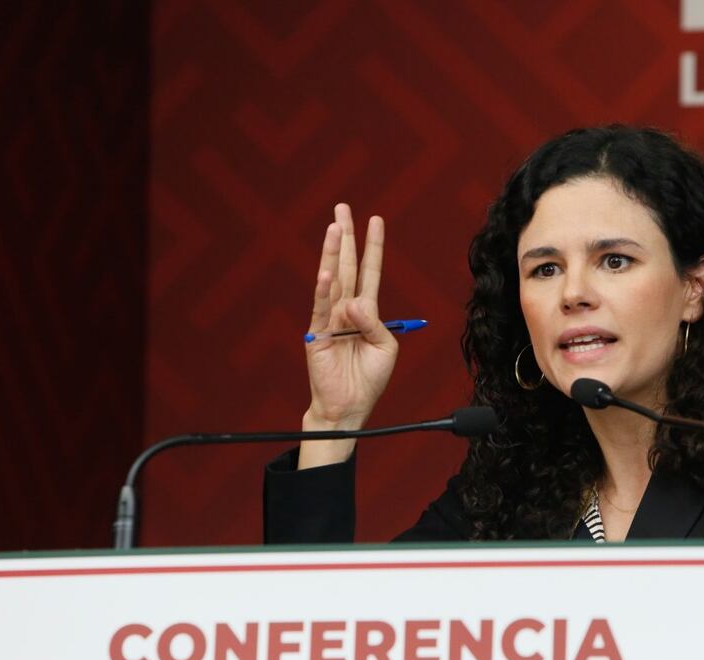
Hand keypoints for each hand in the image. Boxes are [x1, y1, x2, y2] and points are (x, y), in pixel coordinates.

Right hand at [299, 204, 396, 467]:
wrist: (349, 408)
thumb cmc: (368, 379)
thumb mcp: (386, 348)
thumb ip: (375, 323)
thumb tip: (353, 303)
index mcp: (367, 311)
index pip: (369, 271)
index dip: (372, 247)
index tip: (375, 220)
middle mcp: (346, 309)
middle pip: (346, 266)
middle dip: (345, 237)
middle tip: (343, 207)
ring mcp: (330, 319)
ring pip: (331, 279)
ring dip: (331, 253)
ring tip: (333, 227)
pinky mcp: (317, 334)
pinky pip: (320, 308)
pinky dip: (322, 291)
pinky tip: (324, 272)